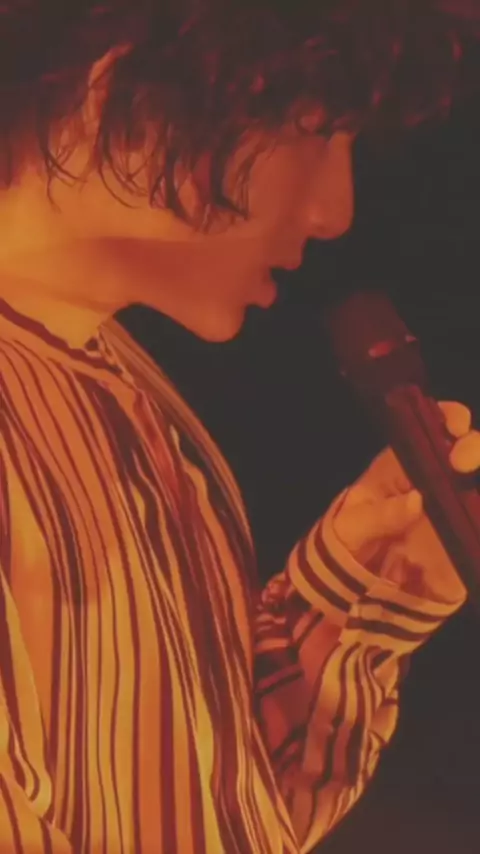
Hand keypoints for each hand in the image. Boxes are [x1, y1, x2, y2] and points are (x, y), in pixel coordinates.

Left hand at [333, 401, 479, 602]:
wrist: (354, 582)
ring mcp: (453, 508)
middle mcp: (435, 480)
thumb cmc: (349, 540)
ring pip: (478, 487)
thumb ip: (381, 515)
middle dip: (473, 447)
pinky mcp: (464, 539)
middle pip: (468, 451)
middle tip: (461, 461)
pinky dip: (479, 520)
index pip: (433, 429)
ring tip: (473, 484)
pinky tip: (475, 523)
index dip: (449, 418)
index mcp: (404, 464)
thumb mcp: (353, 527)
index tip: (454, 424)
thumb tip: (418, 500)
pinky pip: (477, 525)